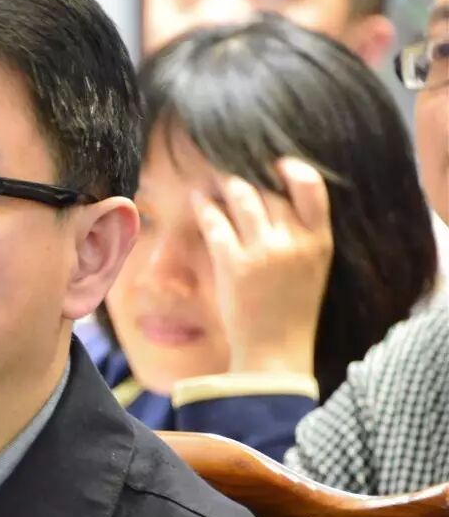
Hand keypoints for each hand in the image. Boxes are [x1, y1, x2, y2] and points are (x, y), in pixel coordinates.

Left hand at [193, 159, 331, 376]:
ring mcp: (262, 252)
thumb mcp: (313, 268)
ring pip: (241, 196)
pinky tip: (198, 200)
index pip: (312, 186)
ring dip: (224, 184)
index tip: (276, 163)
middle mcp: (293, 241)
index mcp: (319, 241)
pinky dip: (204, 206)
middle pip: (268, 191)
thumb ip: (303, 233)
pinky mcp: (233, 264)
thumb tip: (278, 196)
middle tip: (230, 168)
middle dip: (248, 177)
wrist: (275, 352)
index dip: (293, 168)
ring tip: (214, 180)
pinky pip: (215, 221)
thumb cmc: (291, 311)